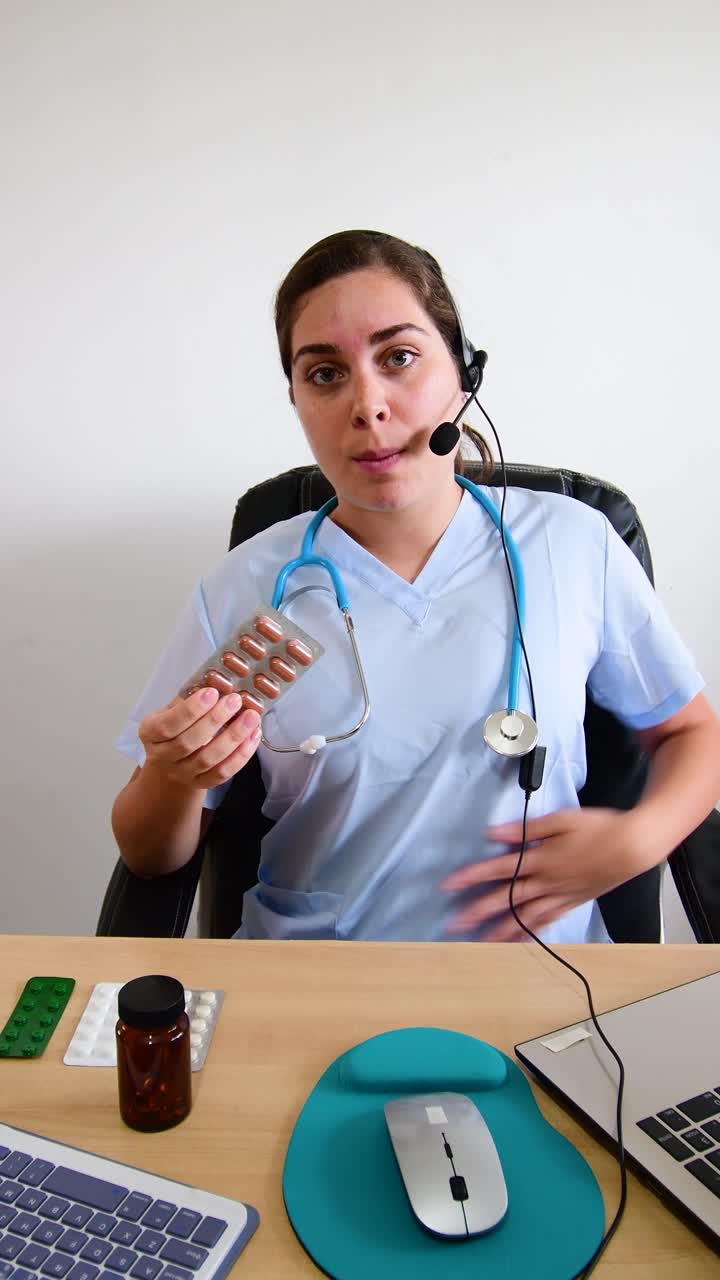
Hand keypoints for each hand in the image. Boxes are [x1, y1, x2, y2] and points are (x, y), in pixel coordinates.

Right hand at [138, 687, 261, 790]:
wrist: (168, 767)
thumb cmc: (173, 729)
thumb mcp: (171, 711)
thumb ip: (188, 698)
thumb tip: (218, 680)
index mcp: (150, 733)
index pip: (168, 724)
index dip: (190, 710)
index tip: (212, 692)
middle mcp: (162, 757)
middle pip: (189, 742)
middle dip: (215, 720)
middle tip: (235, 700)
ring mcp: (182, 774)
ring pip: (208, 759)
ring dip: (233, 737)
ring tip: (251, 717)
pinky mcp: (201, 784)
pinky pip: (222, 773)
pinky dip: (241, 755)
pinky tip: (253, 736)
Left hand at [442, 808, 648, 940]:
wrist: (633, 847)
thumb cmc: (599, 828)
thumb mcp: (561, 820)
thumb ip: (525, 829)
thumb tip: (494, 834)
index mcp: (540, 859)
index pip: (497, 869)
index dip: (471, 877)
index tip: (449, 885)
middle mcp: (546, 882)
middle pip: (506, 899)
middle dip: (477, 912)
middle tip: (453, 924)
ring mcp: (559, 895)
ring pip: (524, 916)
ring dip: (500, 929)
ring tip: (479, 941)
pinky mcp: (571, 902)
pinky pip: (547, 921)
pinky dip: (531, 933)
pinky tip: (518, 940)